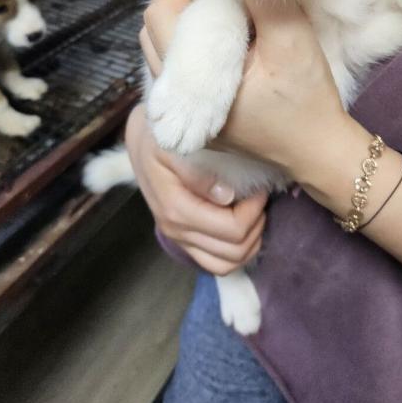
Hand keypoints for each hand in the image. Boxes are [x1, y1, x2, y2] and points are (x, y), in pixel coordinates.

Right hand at [125, 103, 266, 274]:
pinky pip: (216, 264)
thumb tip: (226, 196)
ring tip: (254, 213)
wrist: (142, 142)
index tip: (258, 188)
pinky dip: (237, 252)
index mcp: (177, 208)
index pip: (231, 228)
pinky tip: (244, 226)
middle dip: (256, 225)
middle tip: (259, 198)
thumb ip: (197, 172)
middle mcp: (177, 231)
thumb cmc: (161, 138)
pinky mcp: (183, 241)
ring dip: (250, 243)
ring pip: (227, 264)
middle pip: (233, 251)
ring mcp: (179, 239)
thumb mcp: (175, 144)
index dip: (254, 211)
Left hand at [140, 0, 351, 180]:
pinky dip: (192, 43)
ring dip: (183, 19)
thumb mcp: (292, 46)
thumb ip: (265, 4)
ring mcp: (186, 112)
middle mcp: (176, 104)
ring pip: (164, 50)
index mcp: (190, 87)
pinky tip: (221, 31)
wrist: (318, 153)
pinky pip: (180, 68)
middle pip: (155, 32)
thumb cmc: (307, 102)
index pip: (162, 18)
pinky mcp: (200, 114)